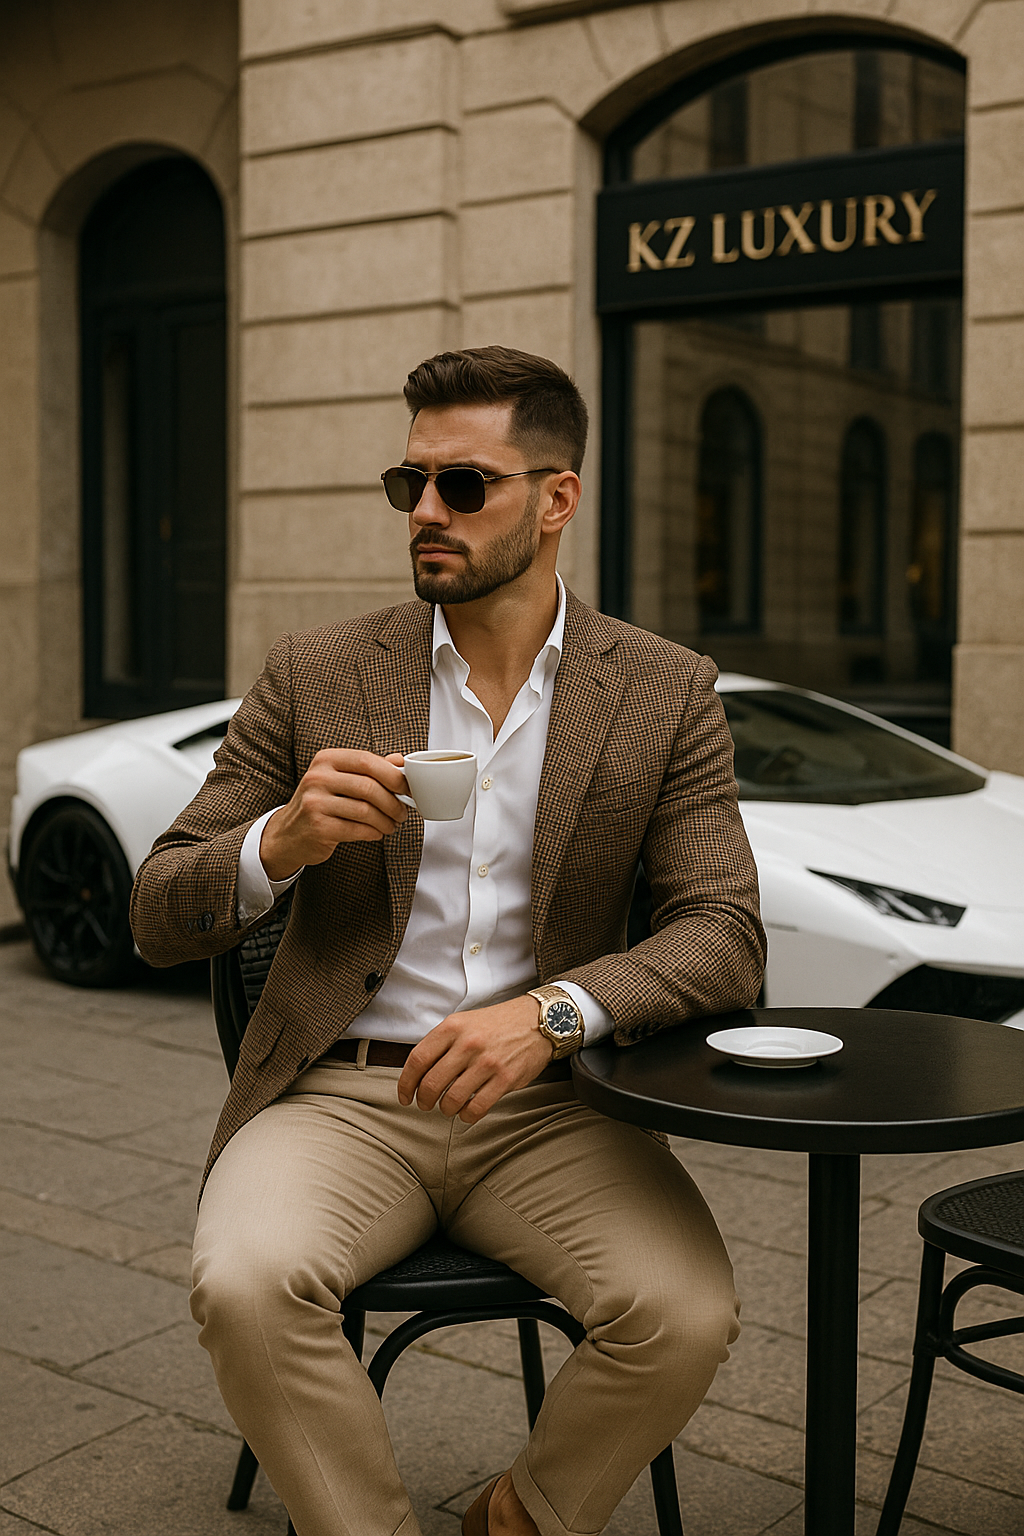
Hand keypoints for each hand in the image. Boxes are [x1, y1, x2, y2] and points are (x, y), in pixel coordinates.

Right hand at [260, 750, 408, 880]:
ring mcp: (315, 803)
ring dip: (386, 821)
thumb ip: (369, 769)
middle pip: (369, 787)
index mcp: (326, 760)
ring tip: (390, 825)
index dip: (393, 775)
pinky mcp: (318, 827)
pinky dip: (373, 832)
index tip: (406, 788)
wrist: (288, 833)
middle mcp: (318, 778)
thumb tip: (400, 761)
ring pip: (365, 811)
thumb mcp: (340, 779)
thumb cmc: (320, 803)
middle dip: (393, 802)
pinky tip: (376, 832)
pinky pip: (357, 829)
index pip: (367, 761)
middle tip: (402, 812)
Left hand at [397, 996, 551, 1123]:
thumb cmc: (496, 1025)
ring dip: (445, 1109)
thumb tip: (416, 1074)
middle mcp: (468, 1043)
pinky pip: (476, 1108)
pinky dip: (466, 1115)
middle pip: (431, 1083)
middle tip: (425, 1105)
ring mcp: (488, 1062)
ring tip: (448, 1107)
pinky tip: (467, 1111)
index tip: (405, 1096)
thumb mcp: (464, 1022)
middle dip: (423, 1101)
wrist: (538, 1021)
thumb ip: (441, 1043)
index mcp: (452, 1027)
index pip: (417, 1060)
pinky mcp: (505, 1079)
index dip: (406, 1083)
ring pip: (452, 1100)